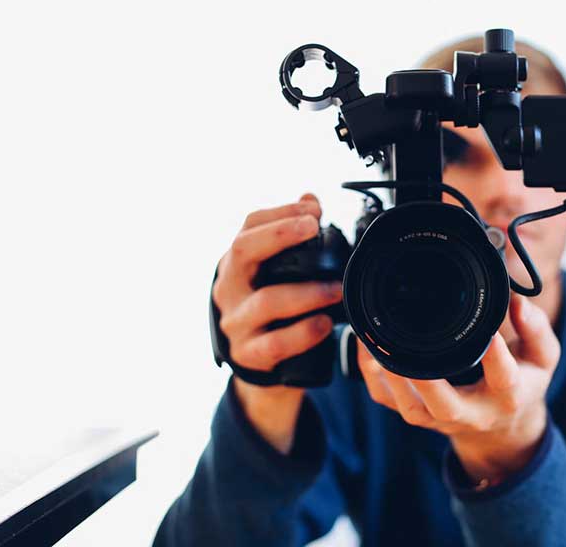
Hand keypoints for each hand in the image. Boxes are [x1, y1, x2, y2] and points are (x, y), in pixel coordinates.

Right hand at [212, 192, 341, 452]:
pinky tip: (324, 324)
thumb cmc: (270, 310)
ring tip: (336, 289)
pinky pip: (275, 343)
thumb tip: (310, 199)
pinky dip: (303, 332)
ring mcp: (235, 323)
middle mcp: (228, 288)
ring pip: (266, 301)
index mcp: (236, 263)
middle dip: (280, 235)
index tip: (313, 209)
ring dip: (307, 291)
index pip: (249, 226)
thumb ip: (291, 239)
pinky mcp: (249, 355)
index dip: (280, 212)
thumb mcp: (274, 273)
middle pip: (243, 251)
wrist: (259, 366)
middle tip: (313, 228)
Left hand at [357, 292, 560, 485]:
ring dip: (391, 377)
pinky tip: (366, 348)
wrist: (501, 429)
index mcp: (507, 395)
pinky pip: (388, 400)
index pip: (503, 377)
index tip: (490, 332)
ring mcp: (439, 418)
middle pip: (445, 405)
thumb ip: (535, 328)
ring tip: (377, 341)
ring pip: (410, 406)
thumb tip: (516, 300)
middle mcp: (472, 412)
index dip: (496, 356)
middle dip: (427, 382)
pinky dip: (373, 376)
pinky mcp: (417, 415)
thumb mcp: (543, 357)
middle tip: (411, 350)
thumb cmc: (522, 382)